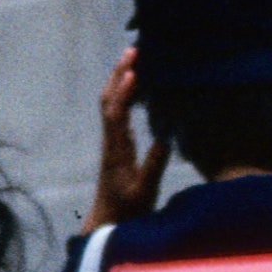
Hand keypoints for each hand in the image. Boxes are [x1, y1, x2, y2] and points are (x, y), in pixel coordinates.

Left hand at [83, 44, 166, 234]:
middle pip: (108, 100)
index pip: (116, 114)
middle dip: (118, 74)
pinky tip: (136, 86)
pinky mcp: (117, 144)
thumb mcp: (143, 192)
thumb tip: (164, 139)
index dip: (123, 92)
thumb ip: (152, 167)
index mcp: (116, 150)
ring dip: (119, 80)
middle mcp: (111, 140)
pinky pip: (118, 111)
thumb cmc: (126, 211)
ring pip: (111, 103)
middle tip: (132, 50)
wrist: (107, 222)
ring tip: (133, 59)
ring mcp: (112, 140)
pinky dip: (124, 94)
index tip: (133, 72)